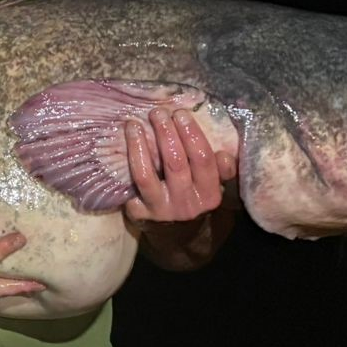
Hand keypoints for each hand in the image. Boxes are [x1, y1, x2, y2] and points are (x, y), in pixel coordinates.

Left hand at [121, 109, 236, 223]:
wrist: (177, 234)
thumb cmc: (194, 195)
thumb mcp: (213, 186)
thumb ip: (220, 169)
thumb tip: (224, 154)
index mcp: (210, 195)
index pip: (203, 161)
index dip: (192, 135)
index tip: (181, 113)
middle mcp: (187, 204)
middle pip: (175, 164)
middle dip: (165, 134)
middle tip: (158, 112)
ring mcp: (161, 210)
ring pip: (146, 175)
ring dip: (139, 146)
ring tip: (133, 124)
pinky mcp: (139, 212)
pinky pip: (130, 185)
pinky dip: (126, 163)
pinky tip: (122, 145)